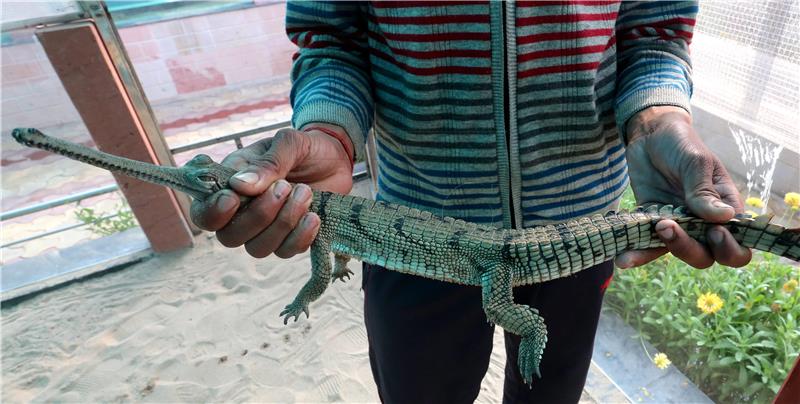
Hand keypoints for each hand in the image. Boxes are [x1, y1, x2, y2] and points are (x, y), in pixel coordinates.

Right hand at [190, 124, 353, 258]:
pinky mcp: (289, 240)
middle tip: (284, 186)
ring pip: (258, 248)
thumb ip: (267, 163)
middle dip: (259, 215)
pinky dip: (300, 236)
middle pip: (230, 237)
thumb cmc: (303, 148)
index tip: (234, 198)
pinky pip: (286, 252)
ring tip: (305, 192)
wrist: (336, 159)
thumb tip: (239, 185)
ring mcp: (265, 230)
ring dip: (283, 223)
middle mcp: (242, 214)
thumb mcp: (288, 144)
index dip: (214, 213)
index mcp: (230, 186)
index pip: (204, 213)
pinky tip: (313, 216)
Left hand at [615, 106, 751, 268]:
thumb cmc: (681, 143)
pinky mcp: (652, 224)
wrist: (649, 135)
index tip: (715, 231)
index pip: (739, 243)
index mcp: (725, 207)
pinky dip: (637, 254)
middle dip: (692, 249)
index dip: (731, 247)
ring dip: (668, 248)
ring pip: (679, 253)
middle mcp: (704, 222)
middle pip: (708, 255)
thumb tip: (725, 218)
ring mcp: (679, 225)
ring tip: (656, 227)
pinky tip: (622, 259)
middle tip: (672, 226)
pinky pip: (648, 246)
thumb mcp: (695, 162)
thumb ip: (703, 191)